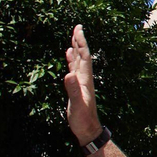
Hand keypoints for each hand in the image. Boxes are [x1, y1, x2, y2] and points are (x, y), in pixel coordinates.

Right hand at [63, 25, 102, 146]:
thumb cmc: (83, 119)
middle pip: (83, 55)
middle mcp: (84, 78)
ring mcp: (80, 82)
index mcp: (85, 79)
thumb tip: (69, 74)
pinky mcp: (76, 86)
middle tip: (77, 27)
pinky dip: (71, 59)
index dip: (81, 42)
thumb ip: (73, 90)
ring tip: (73, 37)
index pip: (84, 56)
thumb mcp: (77, 105)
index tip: (78, 29)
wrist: (87, 129)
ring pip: (78, 60)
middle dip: (80, 41)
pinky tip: (68, 54)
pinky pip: (74, 68)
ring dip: (76, 48)